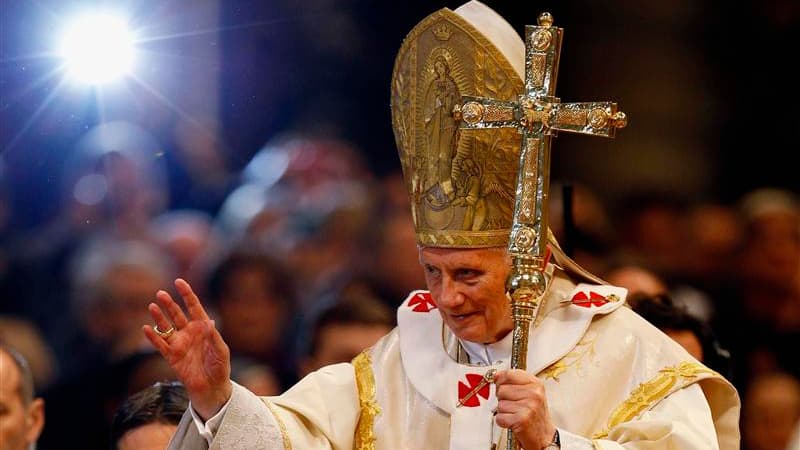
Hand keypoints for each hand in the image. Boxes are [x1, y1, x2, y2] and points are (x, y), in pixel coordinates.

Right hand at [143, 278, 231, 420]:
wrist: (212, 388)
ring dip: (159, 317)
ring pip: (166, 327)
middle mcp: (189, 333)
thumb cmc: (220, 367)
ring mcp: (179, 344)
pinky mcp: (171, 356)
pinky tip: (146, 328)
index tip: (179, 281)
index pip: (194, 307)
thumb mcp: (221, 350)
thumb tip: (208, 321)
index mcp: (203, 327)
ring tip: (152, 306)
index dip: (187, 294)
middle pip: (177, 314)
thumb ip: (214, 337)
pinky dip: (152, 337)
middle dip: (169, 303)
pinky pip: (160, 345)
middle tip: (161, 293)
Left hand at [494, 369, 555, 449]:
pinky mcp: (521, 419)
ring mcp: (529, 406)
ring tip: (515, 414)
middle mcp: (534, 394)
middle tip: (514, 406)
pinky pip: (499, 417)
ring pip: (499, 404)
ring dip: (504, 411)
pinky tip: (513, 422)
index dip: (500, 381)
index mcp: (536, 384)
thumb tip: (496, 376)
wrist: (545, 437)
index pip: (509, 374)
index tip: (501, 385)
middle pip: (501, 389)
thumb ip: (514, 382)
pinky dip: (503, 422)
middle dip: (503, 399)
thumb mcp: (531, 394)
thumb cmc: (536, 415)